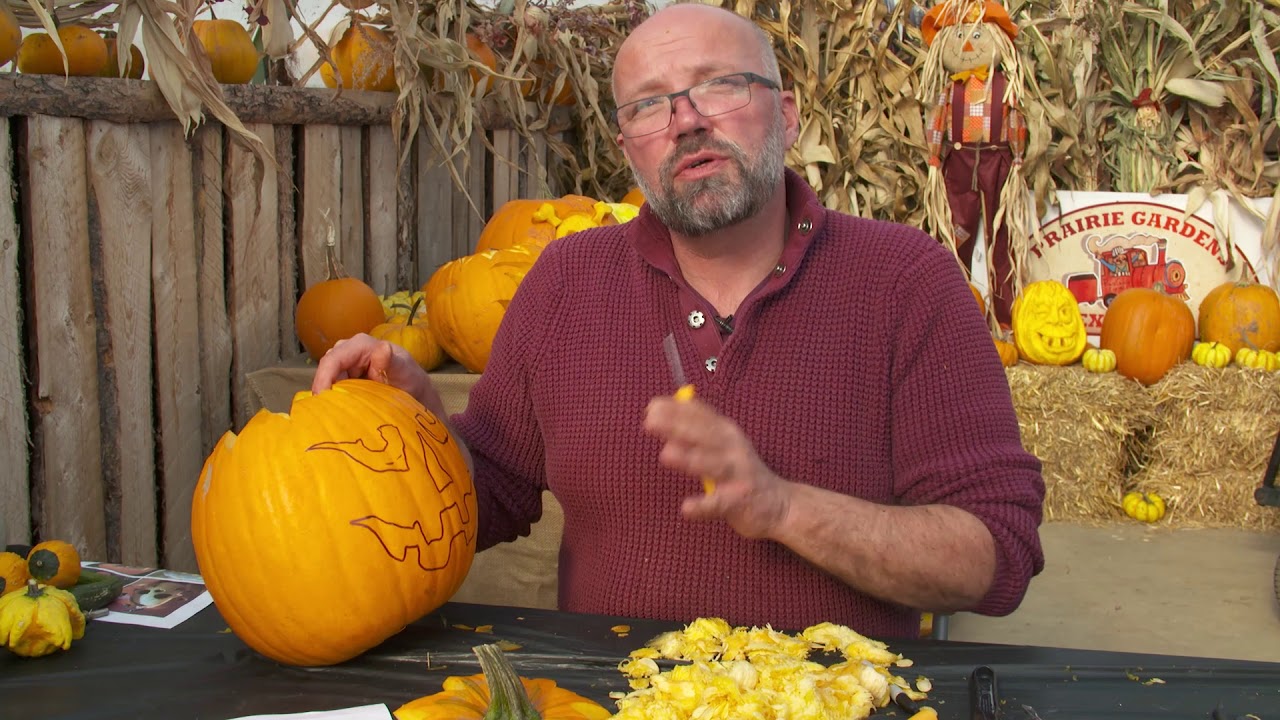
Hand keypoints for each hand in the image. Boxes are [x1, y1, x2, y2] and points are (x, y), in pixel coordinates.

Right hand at [311, 334, 445, 418]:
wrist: (414, 391)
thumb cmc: (410, 379)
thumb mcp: (405, 372)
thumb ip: (393, 362)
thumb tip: (382, 348)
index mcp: (362, 344)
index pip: (334, 359)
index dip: (323, 378)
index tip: (321, 398)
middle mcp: (350, 350)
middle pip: (326, 368)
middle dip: (322, 388)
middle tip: (324, 411)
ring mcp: (346, 362)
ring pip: (327, 377)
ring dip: (327, 394)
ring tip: (330, 412)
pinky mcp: (345, 375)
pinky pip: (332, 384)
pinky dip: (332, 396)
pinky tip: (335, 409)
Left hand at [643, 395, 790, 538]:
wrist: (779, 504)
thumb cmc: (740, 471)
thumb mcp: (723, 444)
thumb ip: (697, 427)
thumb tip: (660, 412)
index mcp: (726, 432)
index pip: (701, 414)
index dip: (677, 409)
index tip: (652, 406)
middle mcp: (733, 448)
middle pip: (704, 434)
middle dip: (678, 426)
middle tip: (650, 421)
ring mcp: (737, 474)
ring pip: (712, 464)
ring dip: (690, 459)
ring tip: (666, 454)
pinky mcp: (739, 501)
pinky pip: (719, 503)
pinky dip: (703, 506)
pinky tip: (687, 508)